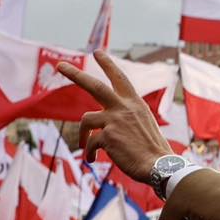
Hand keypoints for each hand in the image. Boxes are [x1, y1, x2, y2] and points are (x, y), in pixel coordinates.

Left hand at [60, 52, 172, 183]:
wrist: (158, 166)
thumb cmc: (152, 150)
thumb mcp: (143, 125)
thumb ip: (125, 118)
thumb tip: (103, 126)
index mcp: (135, 103)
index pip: (119, 78)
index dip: (108, 65)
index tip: (97, 53)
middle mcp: (124, 107)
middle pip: (94, 86)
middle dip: (75, 74)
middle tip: (60, 65)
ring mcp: (115, 120)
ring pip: (86, 120)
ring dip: (83, 135)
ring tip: (86, 148)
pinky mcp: (107, 136)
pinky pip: (90, 143)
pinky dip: (89, 152)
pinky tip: (92, 159)